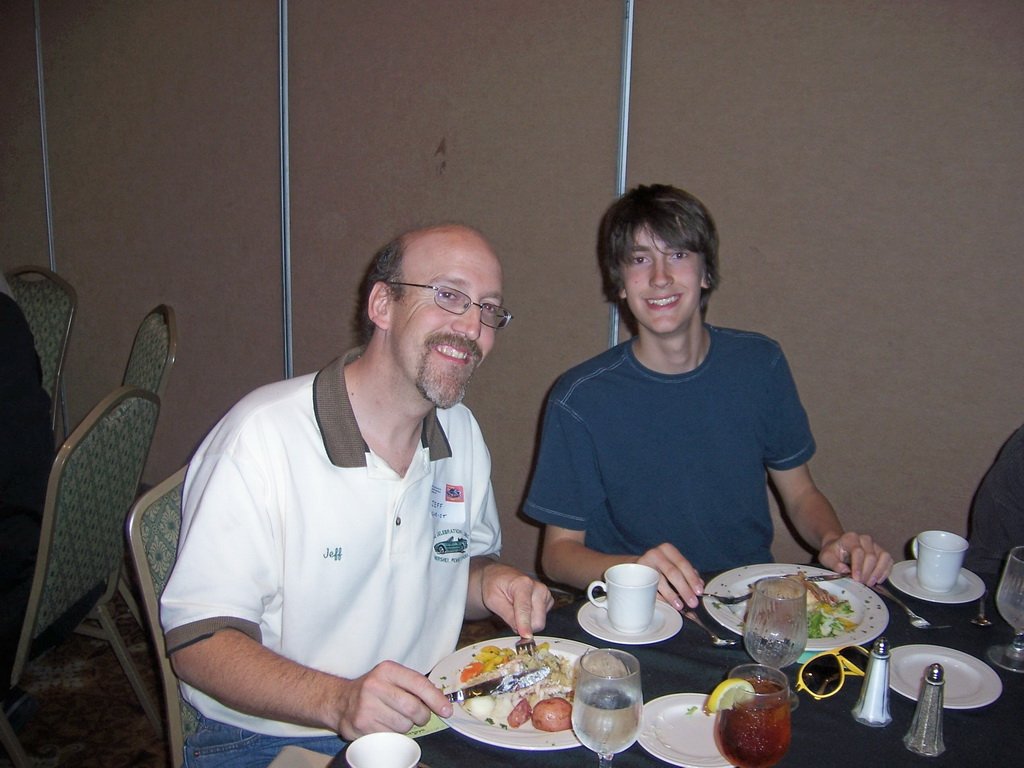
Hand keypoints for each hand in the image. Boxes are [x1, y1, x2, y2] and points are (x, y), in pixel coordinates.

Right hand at [332, 660, 451, 739]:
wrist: (341, 701)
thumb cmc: (373, 689)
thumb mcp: (391, 678)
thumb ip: (414, 685)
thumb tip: (442, 702)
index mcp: (387, 670)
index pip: (419, 684)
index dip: (436, 699)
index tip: (446, 710)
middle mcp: (376, 686)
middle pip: (413, 708)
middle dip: (422, 716)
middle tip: (420, 717)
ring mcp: (367, 706)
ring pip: (403, 725)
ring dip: (406, 726)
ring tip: (395, 718)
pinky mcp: (362, 725)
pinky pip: (391, 736)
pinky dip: (393, 734)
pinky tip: (384, 725)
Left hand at [478, 561, 553, 637]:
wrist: (501, 576)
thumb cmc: (495, 586)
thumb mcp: (493, 600)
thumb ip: (507, 615)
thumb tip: (521, 632)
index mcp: (523, 584)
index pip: (525, 609)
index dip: (525, 624)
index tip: (526, 636)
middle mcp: (539, 588)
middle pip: (537, 621)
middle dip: (524, 626)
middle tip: (510, 618)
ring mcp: (546, 594)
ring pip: (540, 623)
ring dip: (527, 623)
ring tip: (515, 610)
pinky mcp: (548, 601)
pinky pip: (541, 620)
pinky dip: (531, 619)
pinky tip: (523, 609)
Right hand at [637, 542, 703, 608]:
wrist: (636, 567)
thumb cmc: (659, 567)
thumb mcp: (673, 565)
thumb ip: (687, 573)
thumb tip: (700, 584)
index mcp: (668, 550)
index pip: (683, 564)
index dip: (692, 578)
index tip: (699, 591)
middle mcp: (656, 554)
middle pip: (673, 572)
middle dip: (685, 589)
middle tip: (692, 602)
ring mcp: (645, 564)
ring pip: (660, 581)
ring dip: (672, 596)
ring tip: (680, 605)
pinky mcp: (636, 576)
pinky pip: (650, 588)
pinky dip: (660, 598)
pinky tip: (667, 604)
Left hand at [818, 531, 892, 585]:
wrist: (839, 547)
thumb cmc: (833, 552)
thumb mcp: (827, 557)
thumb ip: (833, 563)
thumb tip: (844, 570)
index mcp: (850, 538)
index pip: (858, 551)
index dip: (858, 566)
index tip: (856, 578)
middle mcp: (865, 539)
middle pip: (871, 556)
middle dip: (867, 572)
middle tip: (862, 583)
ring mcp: (875, 545)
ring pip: (884, 557)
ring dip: (878, 572)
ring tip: (870, 583)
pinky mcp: (882, 552)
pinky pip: (889, 561)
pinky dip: (885, 571)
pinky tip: (878, 580)